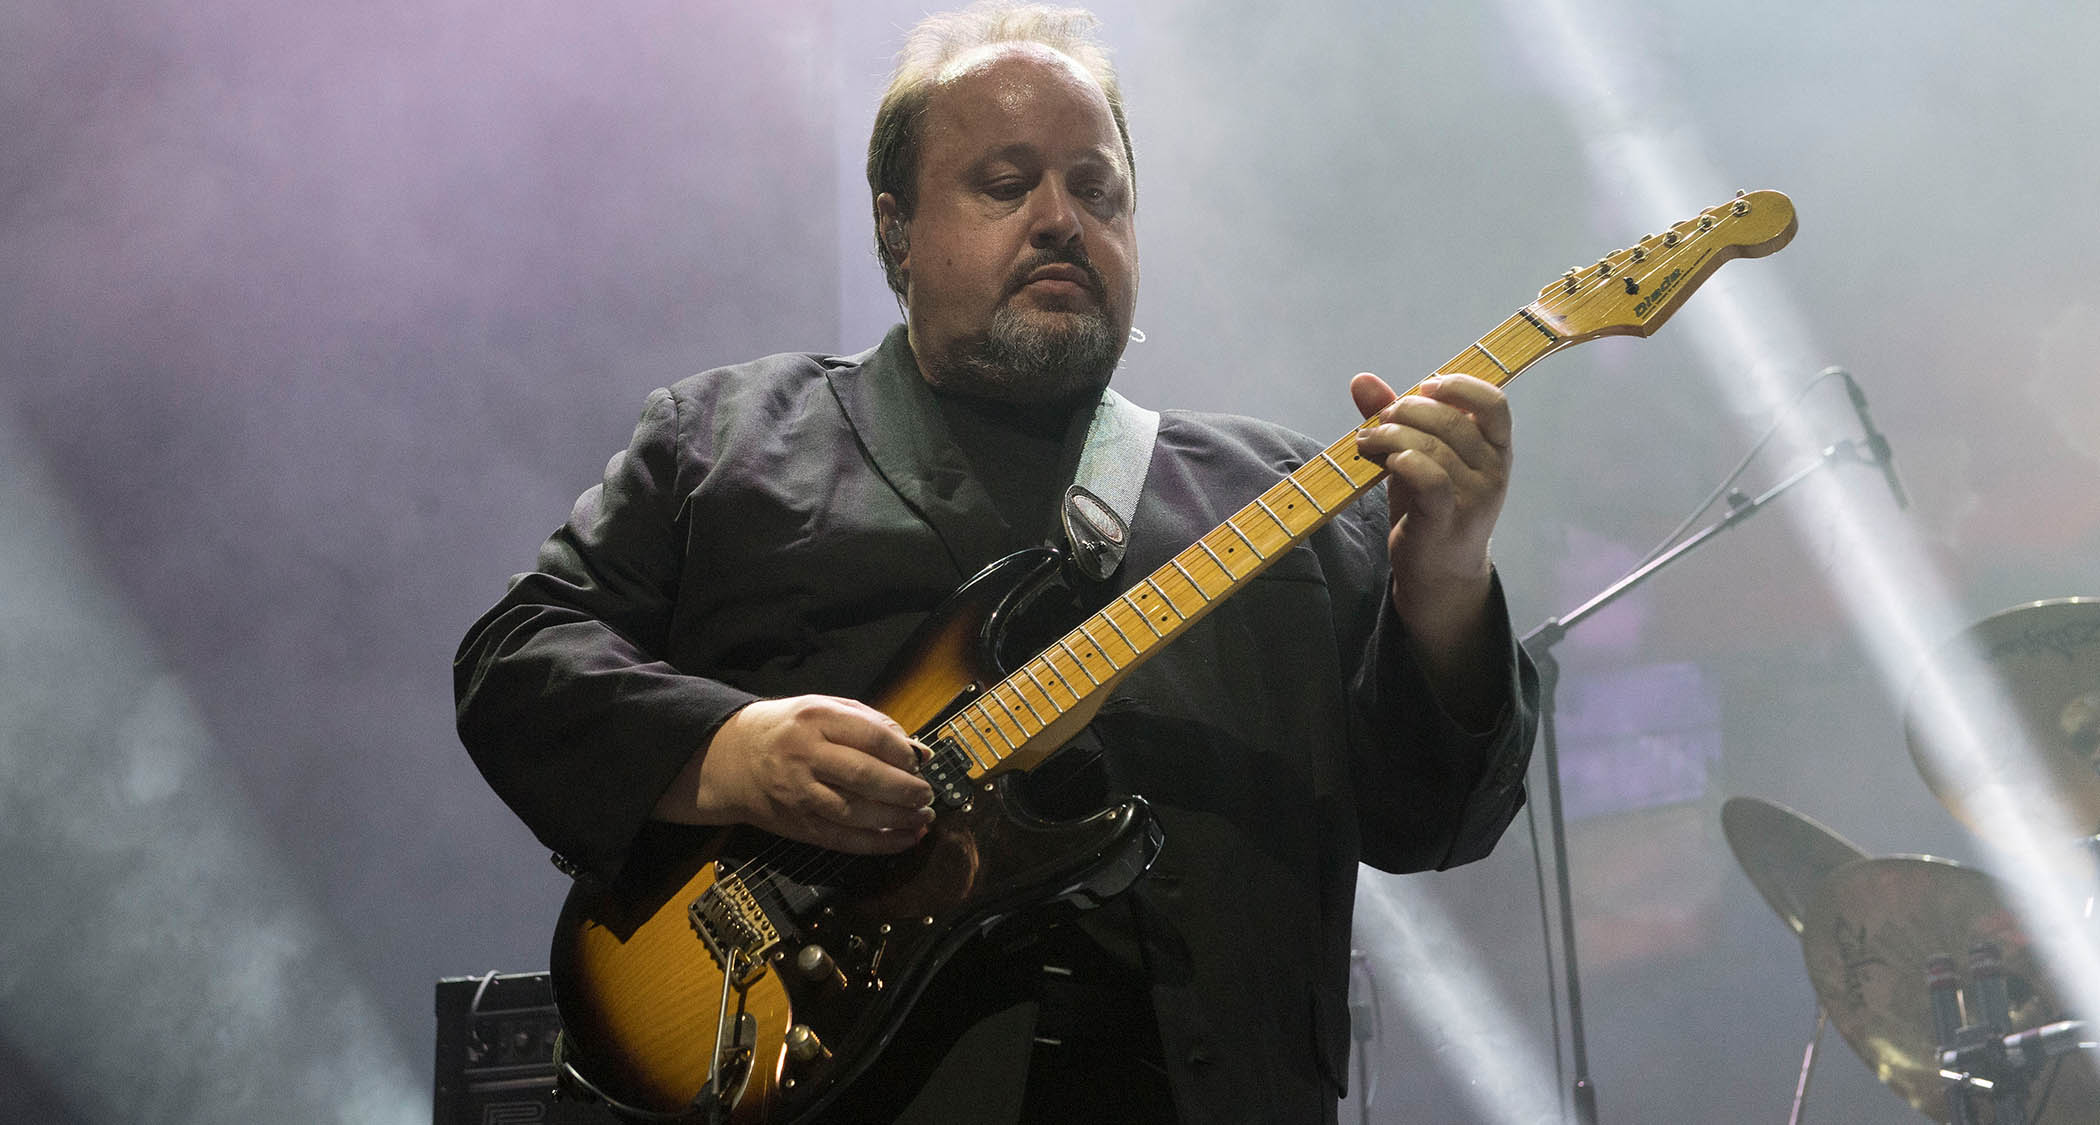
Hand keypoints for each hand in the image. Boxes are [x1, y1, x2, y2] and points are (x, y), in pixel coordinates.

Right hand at [656, 695, 934, 853]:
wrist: (731, 758)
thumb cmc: (788, 729)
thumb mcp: (823, 709)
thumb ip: (871, 723)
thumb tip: (919, 751)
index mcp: (816, 719)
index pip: (872, 736)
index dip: (903, 753)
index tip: (919, 762)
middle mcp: (806, 755)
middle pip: (866, 776)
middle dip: (905, 789)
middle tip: (926, 794)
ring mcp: (800, 793)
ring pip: (857, 812)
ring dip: (898, 819)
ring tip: (923, 817)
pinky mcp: (798, 824)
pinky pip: (844, 839)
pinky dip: (878, 843)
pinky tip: (904, 839)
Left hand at [1349, 372, 1512, 675]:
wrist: (1440, 572)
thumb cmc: (1432, 506)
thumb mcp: (1419, 456)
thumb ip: (1397, 417)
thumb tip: (1361, 379)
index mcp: (1496, 448)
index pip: (1493, 402)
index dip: (1458, 386)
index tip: (1423, 388)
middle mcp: (1494, 470)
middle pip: (1452, 421)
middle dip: (1407, 411)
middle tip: (1380, 419)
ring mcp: (1476, 497)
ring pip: (1433, 446)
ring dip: (1391, 435)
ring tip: (1367, 441)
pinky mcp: (1448, 519)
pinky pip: (1429, 477)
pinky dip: (1403, 460)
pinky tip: (1384, 460)